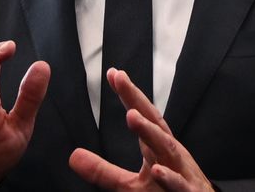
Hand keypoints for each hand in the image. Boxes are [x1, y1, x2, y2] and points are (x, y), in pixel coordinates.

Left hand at [68, 68, 211, 190]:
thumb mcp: (130, 185)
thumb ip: (103, 171)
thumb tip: (73, 157)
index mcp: (158, 149)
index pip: (143, 117)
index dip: (129, 95)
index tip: (113, 73)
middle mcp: (171, 156)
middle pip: (154, 123)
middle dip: (137, 101)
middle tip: (121, 80)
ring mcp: (182, 174)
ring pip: (167, 149)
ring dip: (150, 132)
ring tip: (132, 116)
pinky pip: (179, 186)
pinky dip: (169, 177)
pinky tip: (157, 170)